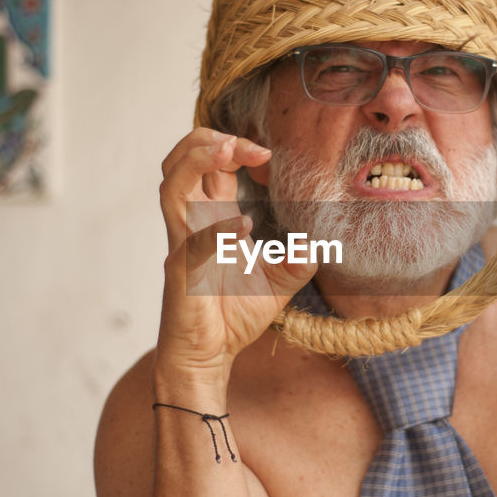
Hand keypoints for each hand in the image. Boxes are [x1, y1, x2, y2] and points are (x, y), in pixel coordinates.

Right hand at [153, 129, 315, 398]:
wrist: (209, 357)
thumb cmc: (232, 317)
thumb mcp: (279, 282)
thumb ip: (300, 260)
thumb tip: (326, 242)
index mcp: (210, 219)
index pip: (210, 166)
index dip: (232, 147)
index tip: (266, 153)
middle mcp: (191, 224)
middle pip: (179, 162)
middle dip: (207, 140)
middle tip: (241, 143)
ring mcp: (182, 244)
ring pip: (171, 186)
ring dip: (197, 161)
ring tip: (228, 150)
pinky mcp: (181, 270)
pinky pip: (192, 239)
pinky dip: (217, 228)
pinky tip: (244, 226)